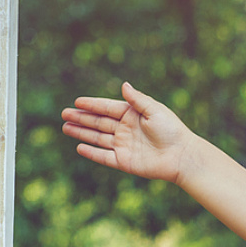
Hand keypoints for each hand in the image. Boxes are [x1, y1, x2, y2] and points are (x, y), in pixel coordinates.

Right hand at [61, 83, 194, 183]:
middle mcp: (126, 130)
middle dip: (81, 118)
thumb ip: (137, 100)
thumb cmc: (172, 131)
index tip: (77, 102)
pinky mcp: (124, 161)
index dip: (92, 105)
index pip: (108, 108)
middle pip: (99, 122)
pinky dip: (91, 152)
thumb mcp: (155, 110)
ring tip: (65, 127)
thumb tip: (124, 84)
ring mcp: (124, 146)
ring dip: (81, 133)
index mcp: (133, 115)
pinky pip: (104, 157)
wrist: (181, 156)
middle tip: (64, 114)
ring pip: (97, 138)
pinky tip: (79, 147)